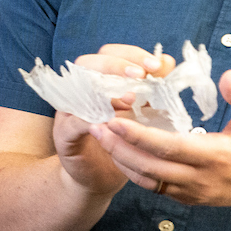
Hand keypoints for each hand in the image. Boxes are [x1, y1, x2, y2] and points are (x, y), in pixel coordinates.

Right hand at [44, 42, 172, 197]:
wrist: (101, 177)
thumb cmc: (124, 141)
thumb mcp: (143, 111)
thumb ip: (152, 87)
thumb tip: (166, 62)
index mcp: (99, 80)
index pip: (109, 53)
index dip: (131, 55)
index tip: (156, 65)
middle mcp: (79, 90)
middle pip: (87, 62)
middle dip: (116, 65)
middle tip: (141, 75)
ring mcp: (68, 111)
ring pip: (76, 87)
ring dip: (103, 89)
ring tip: (130, 99)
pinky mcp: (63, 135)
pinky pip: (72, 121)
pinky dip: (91, 120)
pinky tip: (112, 123)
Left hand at [89, 68, 230, 209]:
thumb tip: (226, 75)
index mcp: (218, 157)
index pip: (168, 148)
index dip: (138, 135)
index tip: (113, 120)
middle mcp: (202, 180)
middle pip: (149, 168)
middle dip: (118, 148)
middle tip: (94, 126)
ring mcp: (195, 193)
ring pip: (148, 181)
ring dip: (122, 161)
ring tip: (102, 137)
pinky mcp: (192, 199)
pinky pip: (157, 188)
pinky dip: (136, 172)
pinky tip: (123, 153)